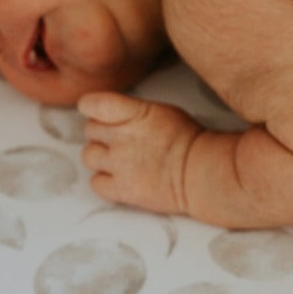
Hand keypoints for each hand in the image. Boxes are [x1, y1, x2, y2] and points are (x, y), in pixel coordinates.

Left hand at [79, 92, 202, 215]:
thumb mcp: (163, 111)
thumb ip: (134, 111)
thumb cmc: (190, 140)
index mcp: (133, 113)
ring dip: (101, 157)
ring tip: (119, 160)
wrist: (203, 172)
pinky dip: (104, 181)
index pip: (92, 104)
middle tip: (120, 139)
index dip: (92, 108)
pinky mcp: (121, 190)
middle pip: (90, 130)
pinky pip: (95, 183)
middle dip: (102, 133)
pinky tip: (120, 177)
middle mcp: (121, 137)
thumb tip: (117, 115)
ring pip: (89, 156)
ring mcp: (119, 165)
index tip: (98, 113)